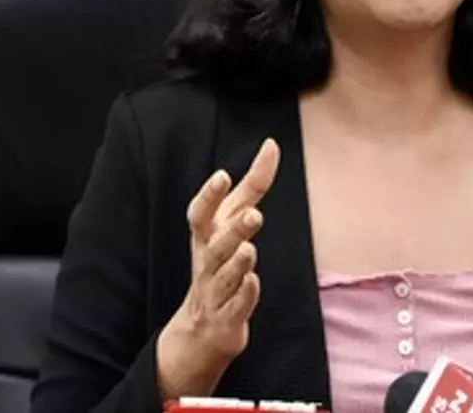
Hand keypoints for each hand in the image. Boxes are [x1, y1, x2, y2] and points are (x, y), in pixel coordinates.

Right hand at [156, 138, 280, 398]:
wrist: (203, 328)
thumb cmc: (221, 262)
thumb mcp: (232, 223)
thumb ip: (252, 186)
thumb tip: (272, 145)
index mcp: (205, 237)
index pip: (200, 215)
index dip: (208, 196)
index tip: (222, 175)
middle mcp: (207, 262)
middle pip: (215, 246)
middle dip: (232, 231)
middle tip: (253, 215)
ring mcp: (215, 292)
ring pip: (223, 277)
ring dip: (237, 262)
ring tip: (249, 248)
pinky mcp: (227, 318)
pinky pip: (235, 307)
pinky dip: (244, 296)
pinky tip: (253, 283)